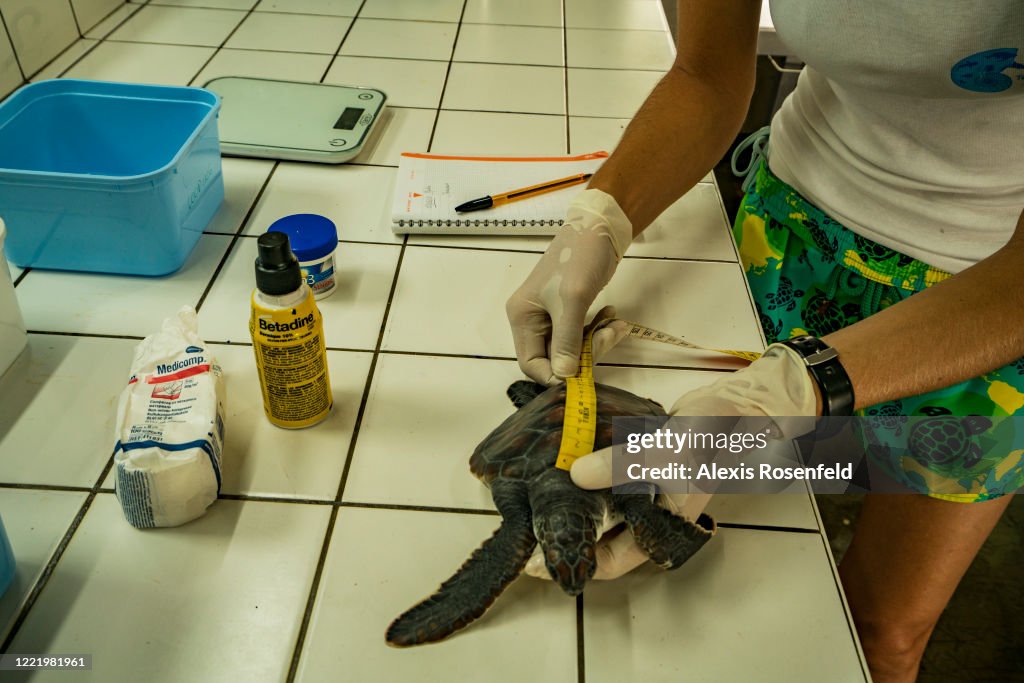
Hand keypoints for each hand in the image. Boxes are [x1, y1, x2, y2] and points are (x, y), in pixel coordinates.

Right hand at [506, 189, 631, 384]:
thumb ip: (566, 341)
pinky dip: (599, 330)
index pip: (531, 363)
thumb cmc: (579, 258)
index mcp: (522, 317)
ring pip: (572, 348)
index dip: (555, 374)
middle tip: (608, 337)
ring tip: (616, 325)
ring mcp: (552, 315)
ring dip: (597, 342)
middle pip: (554, 358)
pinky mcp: (570, 310)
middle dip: (584, 354)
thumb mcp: (572, 300)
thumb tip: (563, 376)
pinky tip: (614, 318)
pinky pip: (583, 333)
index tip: (583, 374)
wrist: (598, 227)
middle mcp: (532, 320)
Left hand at [525, 343, 819, 580]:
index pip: (608, 561)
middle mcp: (647, 512)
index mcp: (659, 526)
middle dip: (563, 527)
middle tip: (524, 515)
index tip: (534, 556)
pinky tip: (556, 455)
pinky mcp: (637, 461)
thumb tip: (577, 475)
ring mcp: (641, 487)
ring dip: (570, 496)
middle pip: (596, 533)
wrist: (744, 405)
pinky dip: (582, 465)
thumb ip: (626, 464)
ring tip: (532, 487)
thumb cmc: (716, 437)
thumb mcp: (670, 451)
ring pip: (597, 502)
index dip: (573, 561)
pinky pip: (603, 471)